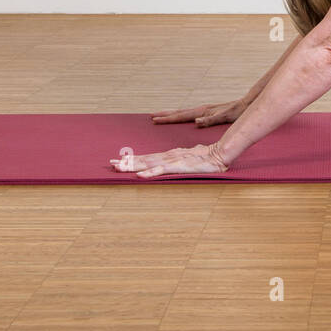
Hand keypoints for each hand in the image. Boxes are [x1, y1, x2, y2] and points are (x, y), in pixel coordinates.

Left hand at [109, 142, 229, 177]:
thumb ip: (180, 161)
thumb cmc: (207, 157)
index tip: (119, 160)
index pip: (147, 158)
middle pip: (143, 160)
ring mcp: (172, 161)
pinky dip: (149, 173)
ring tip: (118, 168)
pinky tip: (139, 176)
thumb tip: (174, 163)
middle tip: (110, 164)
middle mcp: (167, 156)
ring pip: (148, 164)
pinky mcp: (178, 166)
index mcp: (169, 155)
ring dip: (132, 166)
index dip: (132, 159)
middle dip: (126, 162)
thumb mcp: (190, 158)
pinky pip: (161, 170)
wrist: (219, 154)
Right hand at [150, 100, 243, 127]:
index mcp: (202, 112)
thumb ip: (211, 120)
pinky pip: (191, 115)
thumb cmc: (236, 112)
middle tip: (151, 117)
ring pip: (184, 113)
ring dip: (172, 115)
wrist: (245, 105)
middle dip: (165, 115)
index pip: (181, 116)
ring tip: (162, 116)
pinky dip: (183, 116)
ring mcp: (204, 111)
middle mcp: (201, 110)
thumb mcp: (224, 117)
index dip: (167, 119)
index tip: (154, 119)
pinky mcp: (208, 113)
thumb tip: (196, 122)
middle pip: (179, 112)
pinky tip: (182, 119)